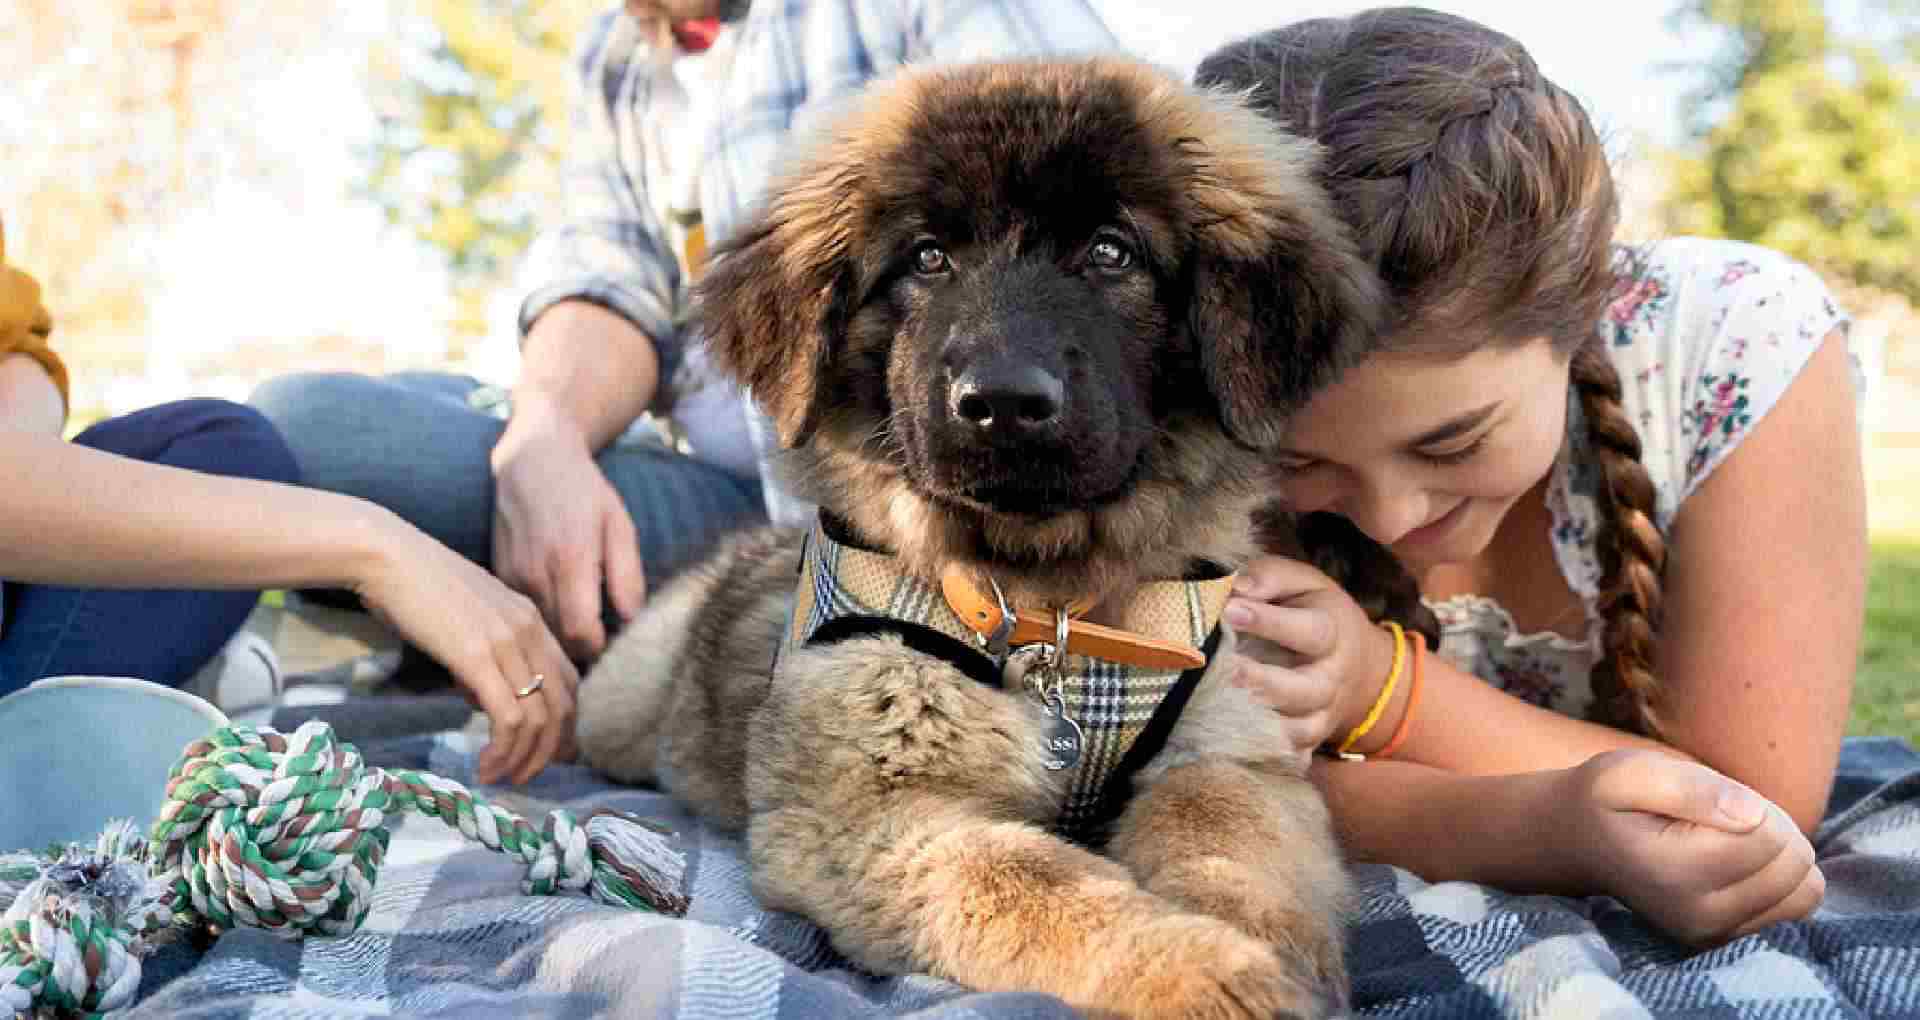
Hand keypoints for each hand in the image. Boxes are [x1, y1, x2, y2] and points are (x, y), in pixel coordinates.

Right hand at [351, 511, 580, 784]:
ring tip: (501, 778)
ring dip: (524, 759)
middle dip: (552, 750)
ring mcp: (508, 642)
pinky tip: (484, 766)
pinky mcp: (478, 657)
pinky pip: (509, 717)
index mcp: (530, 618)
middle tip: (528, 776)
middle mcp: (530, 629)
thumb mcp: (465, 621)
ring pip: (541, 718)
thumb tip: (481, 698)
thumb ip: (483, 656)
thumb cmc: (413, 588)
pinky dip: (503, 751)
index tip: (547, 752)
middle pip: (565, 705)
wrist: (385, 556)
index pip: (570, 681)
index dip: (566, 723)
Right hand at [489, 399, 646, 661]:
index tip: (614, 645)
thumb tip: (632, 621)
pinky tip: (558, 611)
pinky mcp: (499, 576)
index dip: (600, 649)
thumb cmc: (584, 492)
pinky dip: (541, 622)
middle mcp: (536, 572)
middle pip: (558, 640)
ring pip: (538, 631)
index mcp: (571, 560)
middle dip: (582, 650)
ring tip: (582, 631)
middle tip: (603, 645)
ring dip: (560, 639)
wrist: (531, 461)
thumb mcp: (619, 526)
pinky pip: (523, 615)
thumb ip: (627, 576)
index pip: (581, 633)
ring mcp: (512, 576)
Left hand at [1222, 555, 1398, 759]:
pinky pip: (1292, 756)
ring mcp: (1322, 715)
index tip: (1230, 609)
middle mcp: (1331, 679)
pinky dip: (1265, 755)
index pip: (1308, 630)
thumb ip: (1271, 577)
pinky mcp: (1310, 741)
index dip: (1269, 621)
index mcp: (1332, 632)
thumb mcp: (1302, 583)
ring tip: (1220, 709)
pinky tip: (1231, 746)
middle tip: (1227, 670)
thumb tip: (1236, 587)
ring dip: (1260, 723)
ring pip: (1298, 730)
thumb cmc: (1314, 611)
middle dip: (1264, 682)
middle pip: (1304, 689)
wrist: (1357, 664)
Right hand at [1554, 749, 1824, 945]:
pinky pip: (1796, 907)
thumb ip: (1690, 787)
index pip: (1770, 835)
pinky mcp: (1728, 939)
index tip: (1709, 800)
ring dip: (1780, 855)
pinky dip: (1780, 879)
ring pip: (1804, 889)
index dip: (1752, 804)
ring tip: (1729, 840)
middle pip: (1793, 863)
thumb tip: (1754, 814)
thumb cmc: (1609, 798)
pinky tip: (1738, 864)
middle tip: (1719, 817)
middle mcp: (1698, 915)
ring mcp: (1715, 934)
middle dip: (1772, 827)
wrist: (1579, 842)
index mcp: (1674, 872)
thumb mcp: (1631, 772)